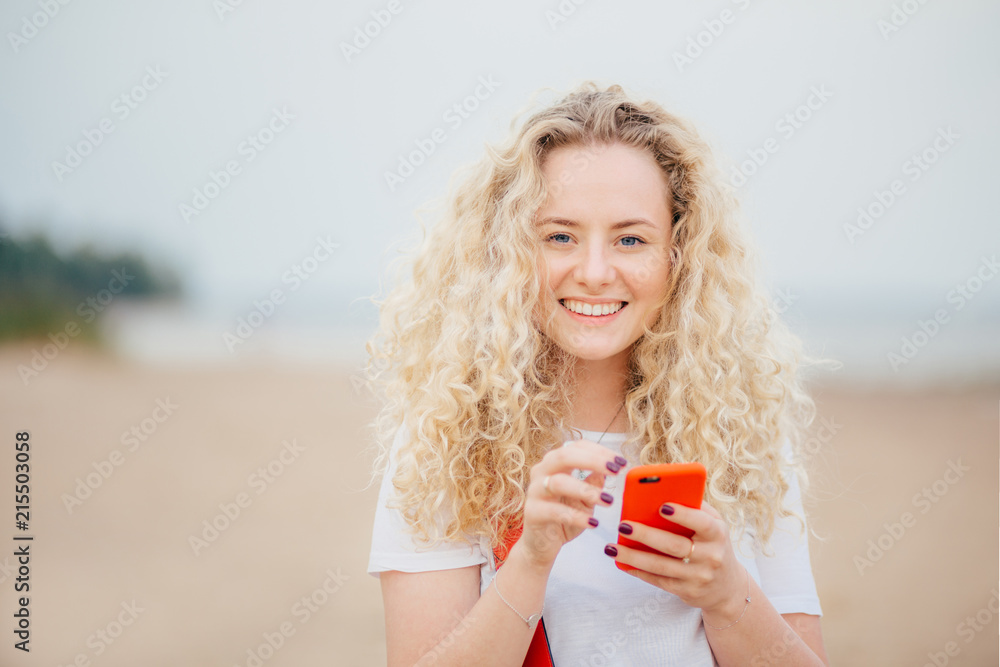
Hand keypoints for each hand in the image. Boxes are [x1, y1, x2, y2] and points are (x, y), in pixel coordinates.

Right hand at [517, 440, 625, 570]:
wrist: (541, 545)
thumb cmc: (564, 517)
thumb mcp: (584, 499)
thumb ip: (594, 483)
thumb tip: (611, 468)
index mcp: (555, 464)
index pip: (576, 447)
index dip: (600, 451)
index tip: (621, 462)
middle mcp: (541, 472)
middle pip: (564, 456)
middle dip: (592, 460)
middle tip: (615, 470)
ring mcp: (534, 492)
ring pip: (558, 482)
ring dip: (586, 490)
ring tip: (608, 501)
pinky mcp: (532, 513)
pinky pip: (555, 511)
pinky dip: (576, 516)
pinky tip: (593, 523)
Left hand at [608, 501, 747, 619]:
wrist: (727, 587)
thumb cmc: (713, 545)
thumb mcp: (714, 525)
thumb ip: (694, 508)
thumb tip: (662, 490)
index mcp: (717, 534)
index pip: (701, 522)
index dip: (683, 514)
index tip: (662, 506)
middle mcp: (710, 557)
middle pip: (674, 545)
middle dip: (646, 534)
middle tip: (623, 524)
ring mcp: (698, 577)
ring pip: (661, 566)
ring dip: (633, 556)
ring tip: (612, 547)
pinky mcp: (686, 592)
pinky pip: (658, 580)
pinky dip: (638, 571)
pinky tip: (622, 561)